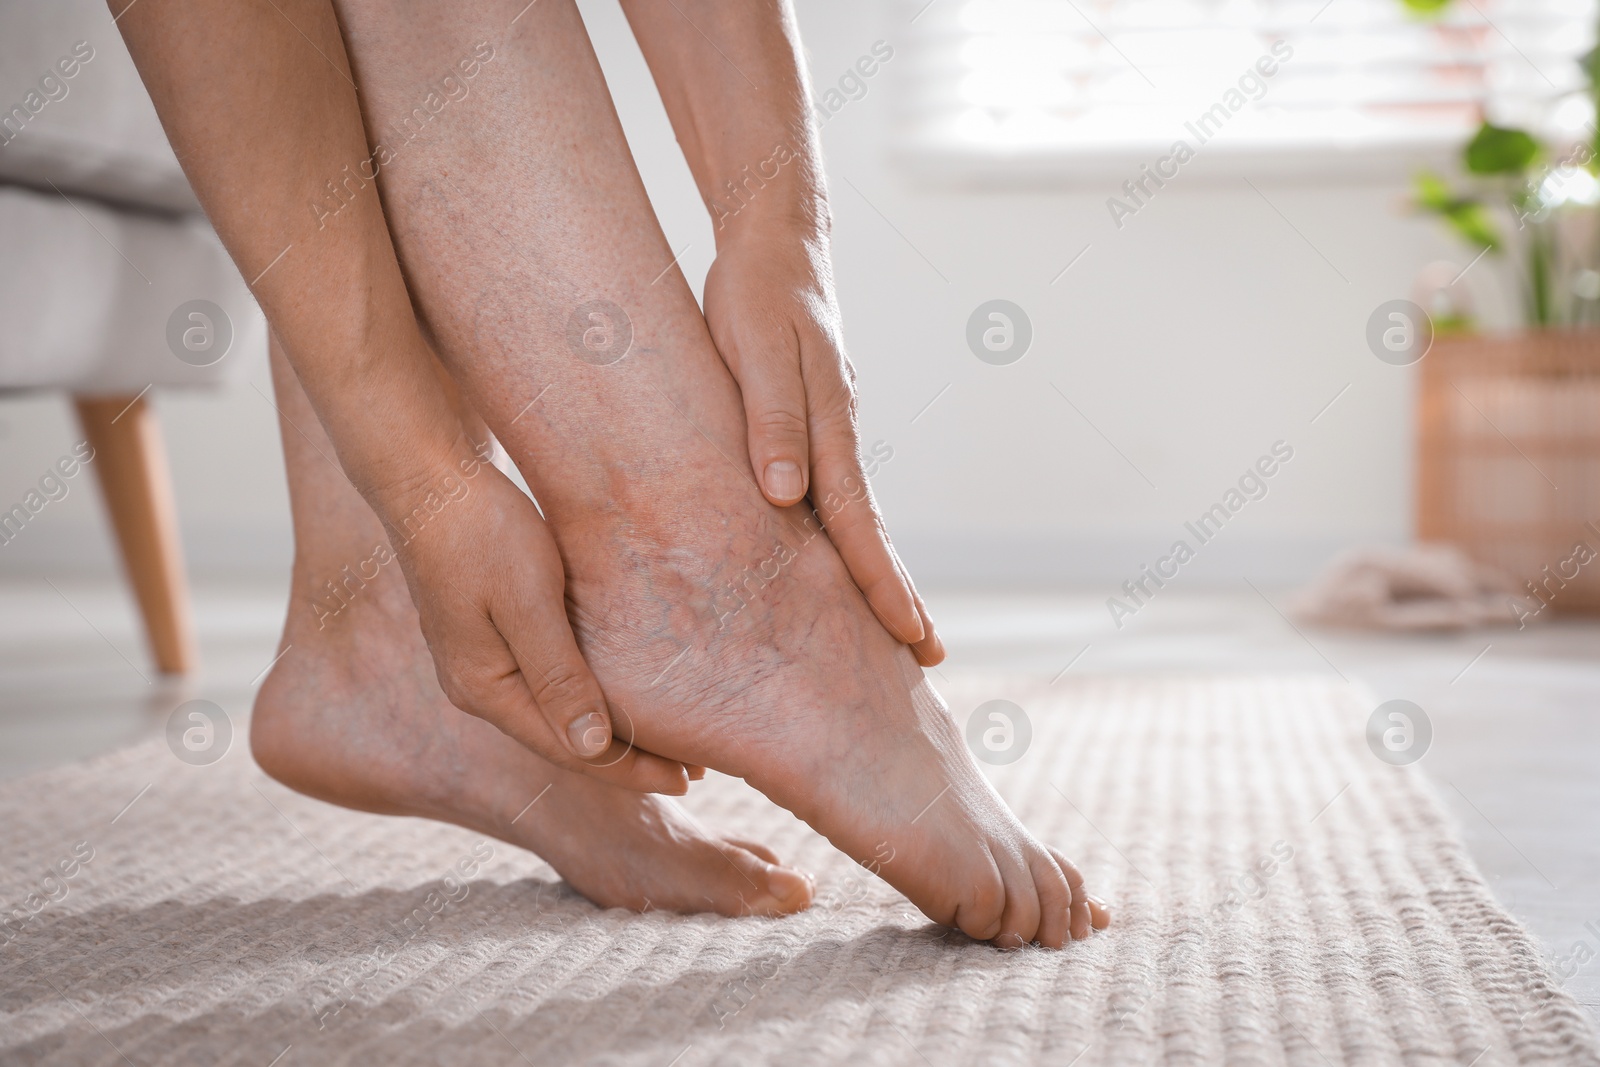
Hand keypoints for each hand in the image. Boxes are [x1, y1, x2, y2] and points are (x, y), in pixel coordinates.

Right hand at [381, 448, 691, 793]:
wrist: (425, 476)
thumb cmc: (479, 529)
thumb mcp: (527, 599)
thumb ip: (558, 675)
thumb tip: (593, 747)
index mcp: (484, 688)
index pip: (570, 750)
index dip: (632, 769)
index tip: (689, 779)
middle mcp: (479, 685)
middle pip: (565, 739)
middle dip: (630, 756)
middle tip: (696, 767)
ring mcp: (482, 659)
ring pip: (559, 710)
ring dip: (614, 726)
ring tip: (672, 736)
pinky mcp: (492, 630)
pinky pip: (550, 678)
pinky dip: (593, 691)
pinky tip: (625, 686)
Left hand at [703, 227, 942, 665]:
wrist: (773, 243)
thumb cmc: (754, 295)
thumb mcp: (751, 350)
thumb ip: (769, 421)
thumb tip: (785, 498)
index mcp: (829, 425)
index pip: (859, 521)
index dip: (880, 582)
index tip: (908, 635)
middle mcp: (840, 436)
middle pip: (873, 531)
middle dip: (898, 596)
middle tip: (928, 660)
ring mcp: (833, 433)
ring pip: (857, 518)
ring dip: (878, 573)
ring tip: (899, 630)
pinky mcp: (816, 428)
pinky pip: (835, 495)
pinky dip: (848, 538)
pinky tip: (847, 564)